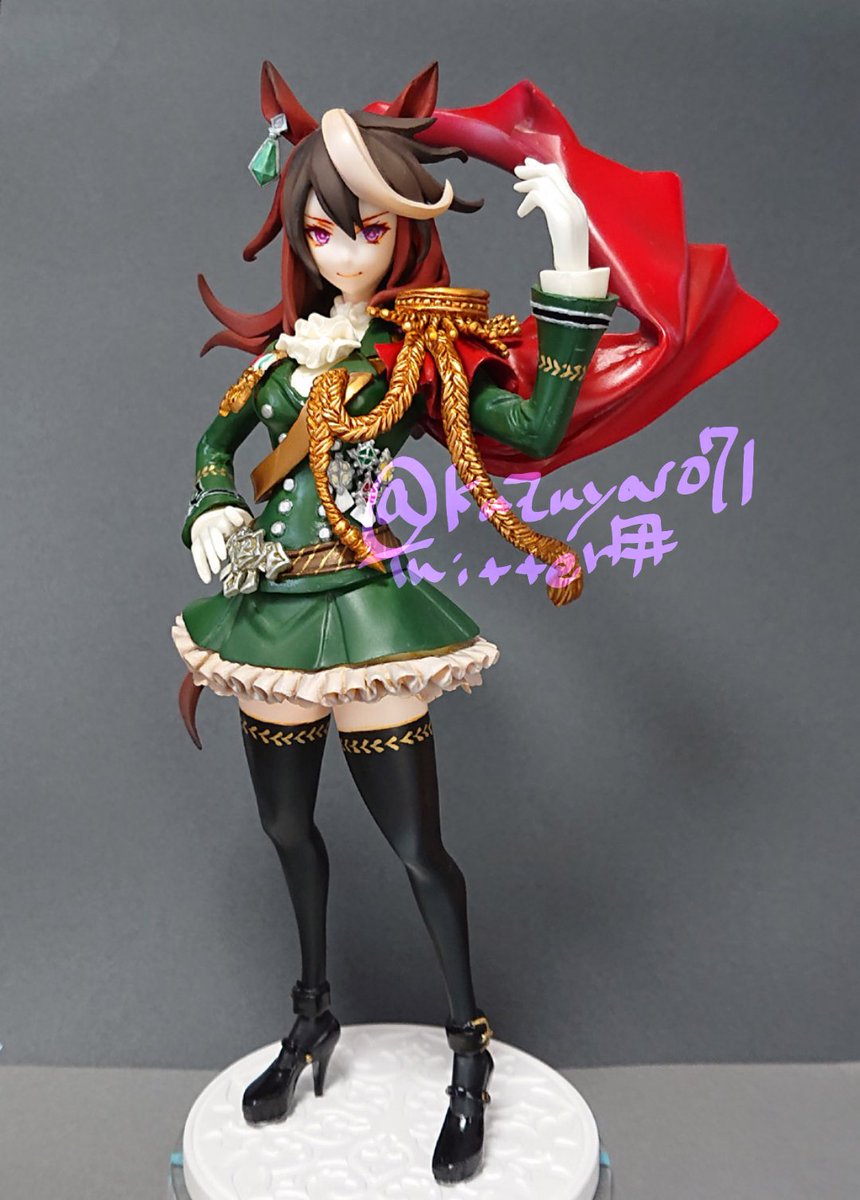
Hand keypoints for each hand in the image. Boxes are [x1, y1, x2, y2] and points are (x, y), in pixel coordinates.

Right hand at [190, 506, 251, 583]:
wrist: (212, 524)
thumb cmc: (232, 528)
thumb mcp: (243, 524)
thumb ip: (251, 531)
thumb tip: (265, 542)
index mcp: (227, 519)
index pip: (229, 513)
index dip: (233, 516)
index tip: (239, 521)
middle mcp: (214, 525)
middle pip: (213, 532)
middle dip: (217, 544)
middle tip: (224, 557)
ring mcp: (204, 534)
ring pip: (205, 544)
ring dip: (210, 557)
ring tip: (217, 569)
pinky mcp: (197, 545)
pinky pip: (197, 556)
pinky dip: (202, 568)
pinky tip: (207, 578)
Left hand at [513, 157, 589, 273]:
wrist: (576, 278)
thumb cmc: (569, 261)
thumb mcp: (564, 235)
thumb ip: (558, 217)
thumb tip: (545, 206)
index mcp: (577, 206)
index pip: (559, 177)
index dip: (542, 169)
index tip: (528, 166)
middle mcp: (575, 204)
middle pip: (553, 172)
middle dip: (533, 168)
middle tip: (517, 170)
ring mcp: (569, 210)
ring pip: (545, 181)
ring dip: (527, 182)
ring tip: (516, 188)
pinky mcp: (561, 218)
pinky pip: (540, 196)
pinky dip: (527, 201)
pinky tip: (521, 213)